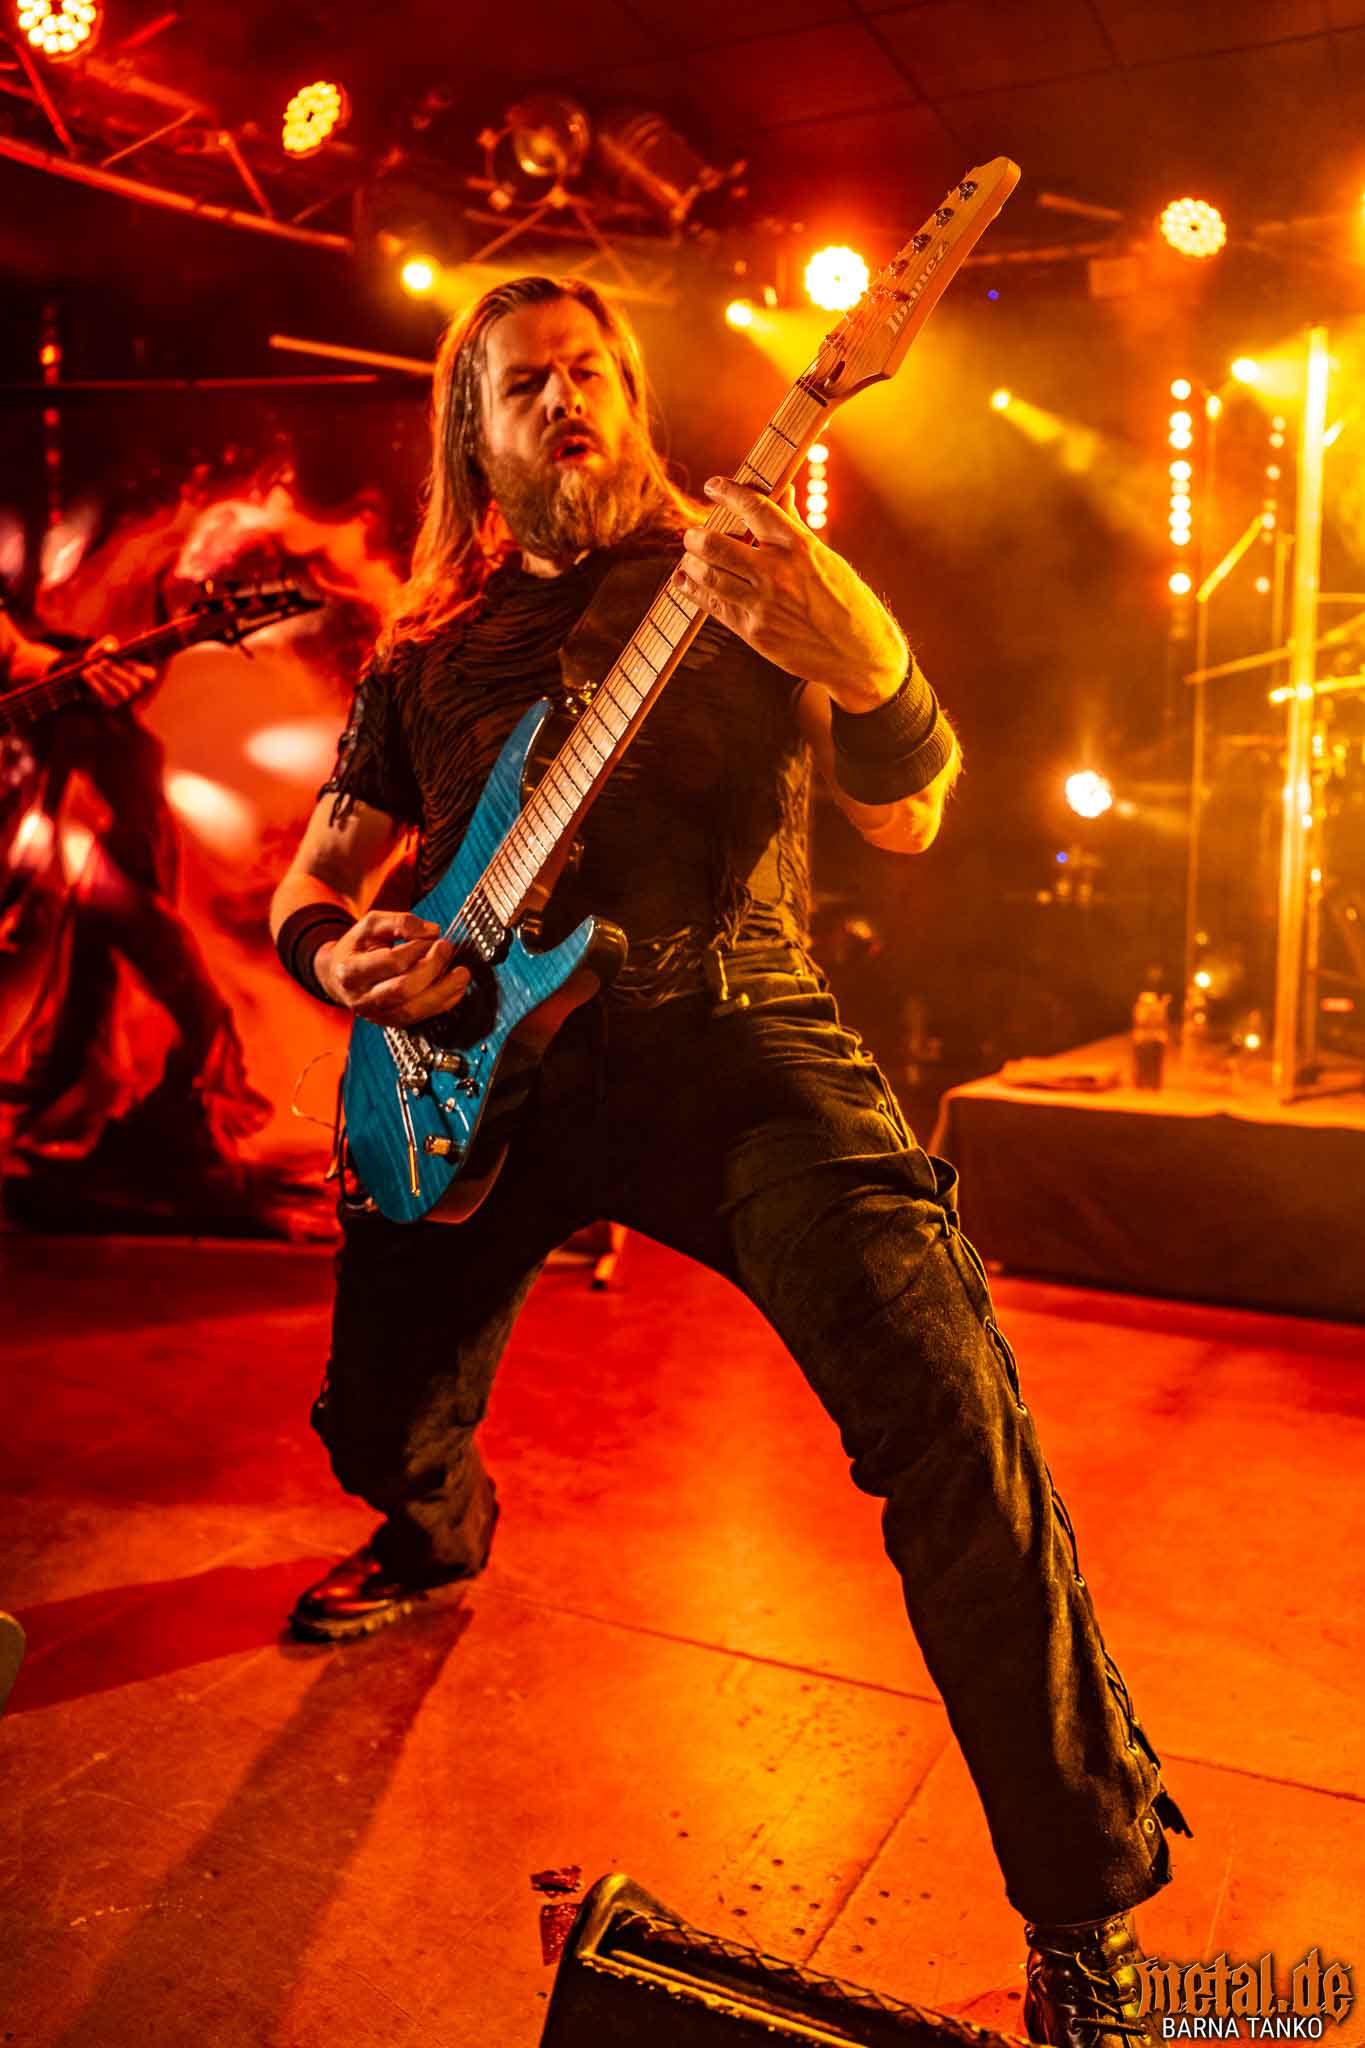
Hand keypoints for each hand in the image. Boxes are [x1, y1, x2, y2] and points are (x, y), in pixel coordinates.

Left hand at [82, 636, 156, 706]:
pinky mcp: (111, 702)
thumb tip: (110, 649)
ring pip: (119, 689)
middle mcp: (136, 687)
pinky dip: (94, 683)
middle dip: (116, 671)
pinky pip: (104, 694)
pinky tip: (85, 672)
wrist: (91, 671)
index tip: (126, 660)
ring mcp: (125, 697)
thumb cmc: (104, 657)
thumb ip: (110, 643)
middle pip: (131, 682)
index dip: (140, 670)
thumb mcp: (108, 645)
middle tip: (103, 661)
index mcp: (142, 673)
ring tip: (93, 667)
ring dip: (105, 677)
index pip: (150, 675)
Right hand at [317, 911, 470, 1024]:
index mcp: (351, 971)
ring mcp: (376, 1014)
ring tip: (462, 974)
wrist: (338, 976)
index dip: (417, 948)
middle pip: (404, 989)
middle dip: (432, 968)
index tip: (431, 937)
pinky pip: (419, 1018)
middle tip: (447, 949)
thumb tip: (432, 931)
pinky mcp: (390, 1022)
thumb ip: (400, 922)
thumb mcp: (371, 925)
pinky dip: (441, 1004)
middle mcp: (361, 998)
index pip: (391, 962)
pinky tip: (455, 989)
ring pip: (413, 1009)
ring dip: (443, 991)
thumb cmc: (357, 947)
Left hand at [675, 477, 907, 709]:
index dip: (728, 493)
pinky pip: (714, 606)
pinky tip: (684, 582)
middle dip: (697, 537)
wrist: (858, 655)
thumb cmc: (846, 602)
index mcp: (800, 546)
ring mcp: (764, 603)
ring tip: (690, 559)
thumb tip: (783, 489)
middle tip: (692, 536)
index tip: (713, 487)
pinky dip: (693, 591)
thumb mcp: (825, 559)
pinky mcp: (754, 631)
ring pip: (709, 575)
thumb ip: (794, 526)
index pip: (755, 507)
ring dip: (692, 564)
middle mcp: (778, 572)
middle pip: (718, 544)